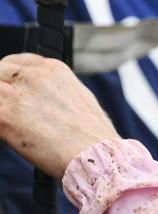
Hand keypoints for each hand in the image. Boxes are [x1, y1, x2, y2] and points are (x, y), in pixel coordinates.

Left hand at [0, 53, 120, 177]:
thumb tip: (41, 100)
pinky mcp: (4, 115)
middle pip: (0, 71)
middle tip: (10, 107)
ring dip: (1, 105)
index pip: (19, 61)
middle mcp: (34, 76)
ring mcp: (17, 94)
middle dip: (2, 88)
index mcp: (53, 69)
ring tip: (11, 122)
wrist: (93, 153)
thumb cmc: (92, 134)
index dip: (11, 75)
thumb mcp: (79, 98)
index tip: (11, 88)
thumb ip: (54, 91)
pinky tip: (8, 135)